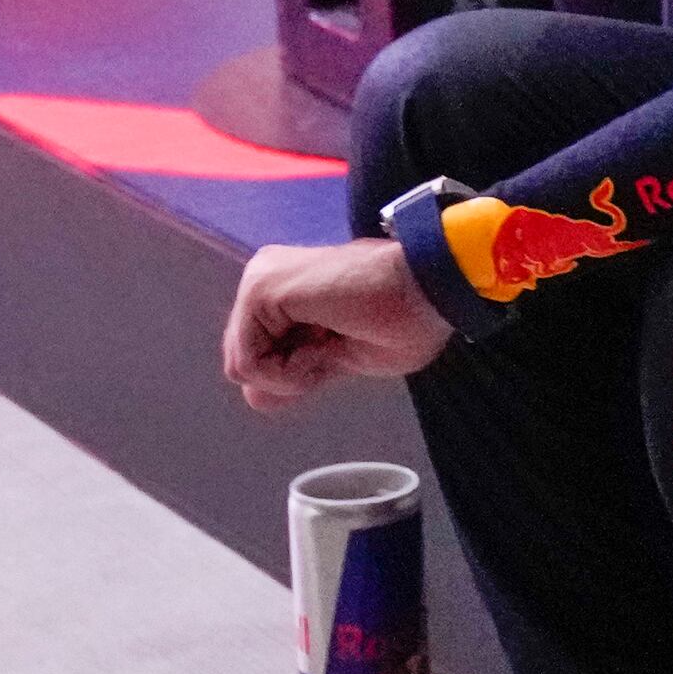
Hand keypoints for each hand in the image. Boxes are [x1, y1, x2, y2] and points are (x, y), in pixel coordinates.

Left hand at [224, 237, 452, 412]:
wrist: (430, 288)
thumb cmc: (405, 319)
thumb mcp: (340, 360)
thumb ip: (293, 375)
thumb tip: (252, 397)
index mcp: (285, 288)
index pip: (257, 355)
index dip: (298, 373)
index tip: (342, 344)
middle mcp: (265, 276)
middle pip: (243, 362)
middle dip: (290, 374)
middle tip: (336, 346)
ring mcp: (259, 279)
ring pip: (241, 365)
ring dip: (292, 375)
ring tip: (332, 343)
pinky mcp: (260, 291)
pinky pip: (248, 364)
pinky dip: (288, 373)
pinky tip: (323, 345)